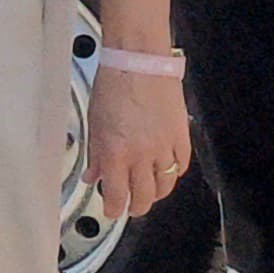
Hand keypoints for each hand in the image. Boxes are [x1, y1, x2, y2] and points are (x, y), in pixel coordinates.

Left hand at [85, 63, 192, 224]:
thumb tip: (92, 176)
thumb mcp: (94, 124)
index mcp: (115, 154)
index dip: (113, 209)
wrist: (139, 62)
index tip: (111, 211)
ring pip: (164, 185)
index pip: (116, 196)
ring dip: (156, 194)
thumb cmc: (113, 86)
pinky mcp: (181, 136)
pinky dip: (174, 173)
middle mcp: (141, 156)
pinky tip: (166, 171)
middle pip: (143, 197)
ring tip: (149, 193)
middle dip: (136, 207)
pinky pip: (181, 165)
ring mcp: (164, 147)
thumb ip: (95, 155)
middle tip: (132, 207)